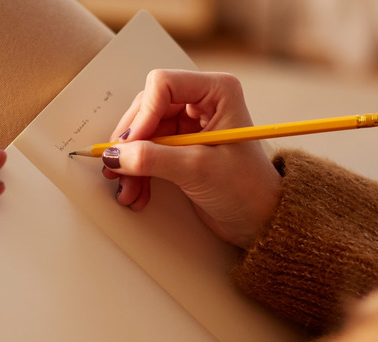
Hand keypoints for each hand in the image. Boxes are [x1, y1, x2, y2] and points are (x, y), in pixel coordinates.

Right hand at [101, 70, 281, 248]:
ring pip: (142, 133)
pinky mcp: (181, 148)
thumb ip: (153, 158)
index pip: (163, 84)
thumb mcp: (198, 170)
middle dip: (131, 142)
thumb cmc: (248, 189)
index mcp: (217, 92)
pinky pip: (147, 151)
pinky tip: (136, 192)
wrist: (261, 220)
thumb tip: (116, 155)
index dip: (143, 115)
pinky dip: (138, 171)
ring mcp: (190, 125)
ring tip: (127, 189)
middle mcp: (201, 102)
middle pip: (147, 108)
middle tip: (118, 168)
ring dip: (131, 162)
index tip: (132, 145)